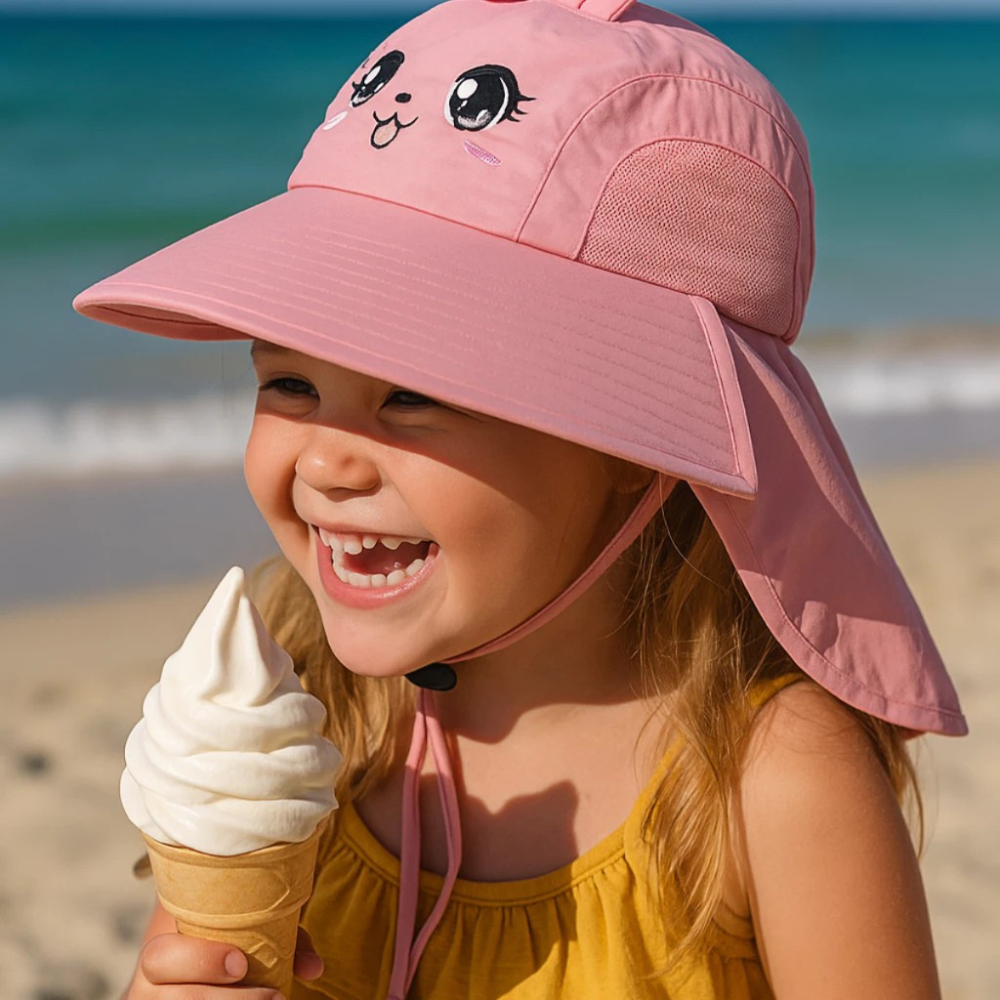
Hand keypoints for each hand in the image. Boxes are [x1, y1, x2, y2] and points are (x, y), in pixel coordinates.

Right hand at [125, 927, 323, 998]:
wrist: (197, 974)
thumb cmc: (223, 951)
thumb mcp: (244, 939)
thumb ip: (279, 943)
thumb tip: (314, 968)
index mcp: (159, 955)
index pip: (161, 956)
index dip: (200, 960)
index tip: (242, 963)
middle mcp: (147, 991)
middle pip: (172, 998)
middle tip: (273, 997)